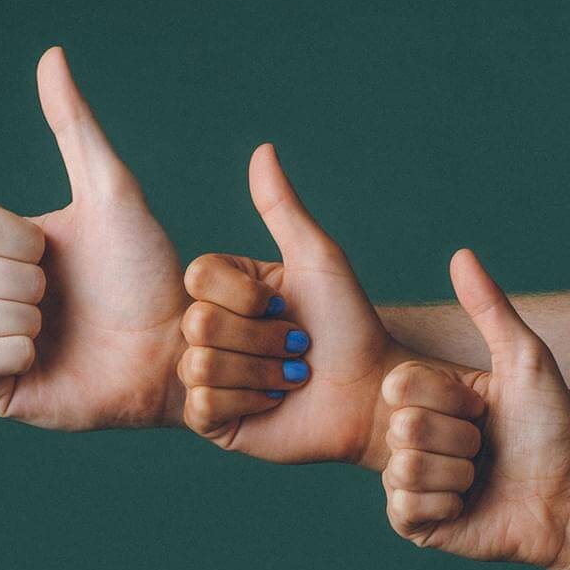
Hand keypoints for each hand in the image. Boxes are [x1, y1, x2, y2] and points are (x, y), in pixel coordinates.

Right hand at [0, 48, 186, 429]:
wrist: (178, 351)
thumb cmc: (154, 276)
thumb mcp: (114, 194)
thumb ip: (76, 128)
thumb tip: (52, 54)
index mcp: (11, 246)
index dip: (18, 238)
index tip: (61, 254)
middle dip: (19, 280)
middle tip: (63, 296)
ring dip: (19, 317)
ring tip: (59, 329)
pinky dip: (7, 354)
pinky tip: (42, 355)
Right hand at [178, 145, 462, 466]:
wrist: (373, 392)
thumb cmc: (350, 325)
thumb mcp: (318, 259)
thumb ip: (283, 208)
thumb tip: (263, 149)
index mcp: (226, 290)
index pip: (198, 276)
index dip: (244, 294)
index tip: (284, 305)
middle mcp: (209, 330)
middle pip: (196, 323)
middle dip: (260, 338)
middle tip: (298, 348)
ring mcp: (207, 377)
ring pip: (198, 365)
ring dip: (260, 371)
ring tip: (292, 377)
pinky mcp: (213, 420)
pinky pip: (203, 404)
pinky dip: (248, 401)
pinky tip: (275, 403)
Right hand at [379, 250, 569, 569]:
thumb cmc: (554, 429)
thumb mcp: (525, 361)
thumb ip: (490, 308)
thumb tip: (461, 253)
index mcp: (433, 399)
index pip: (401, 384)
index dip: (447, 397)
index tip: (482, 409)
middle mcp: (416, 438)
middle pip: (402, 426)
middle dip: (458, 439)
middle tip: (487, 449)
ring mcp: (413, 483)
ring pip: (404, 468)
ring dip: (457, 473)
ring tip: (483, 478)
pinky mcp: (418, 525)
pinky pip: (406, 507)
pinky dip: (446, 504)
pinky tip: (469, 506)